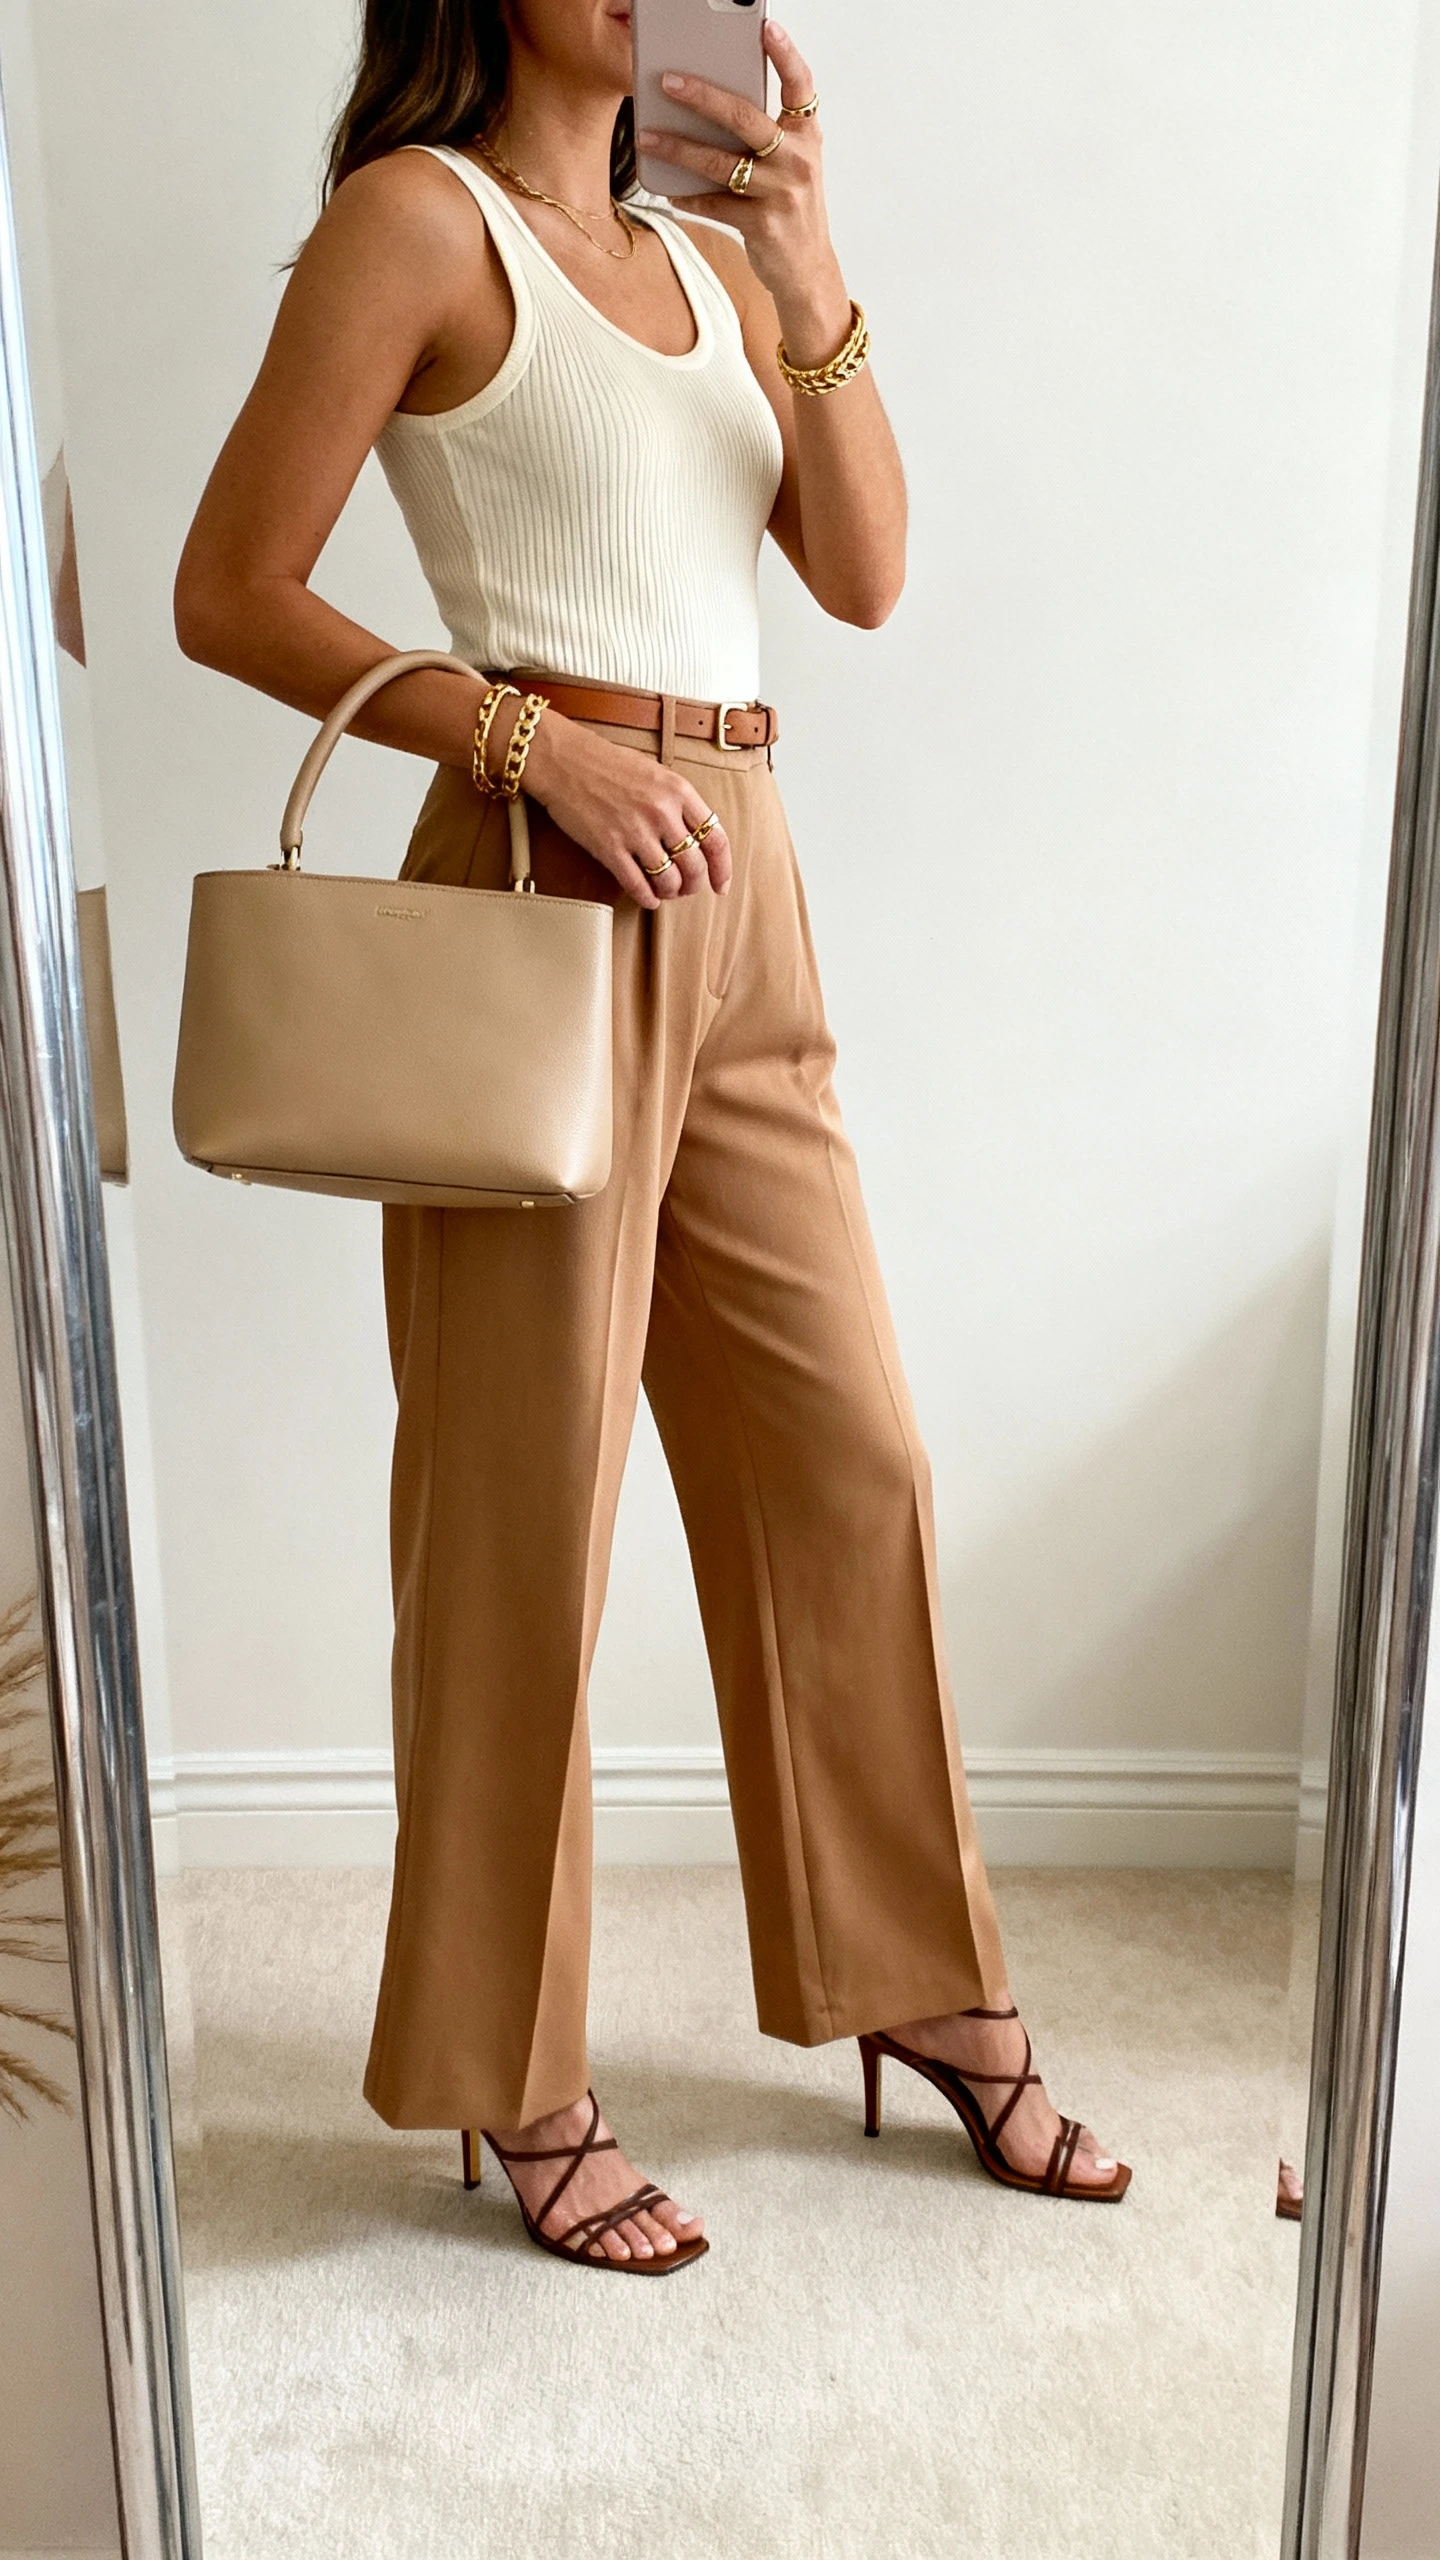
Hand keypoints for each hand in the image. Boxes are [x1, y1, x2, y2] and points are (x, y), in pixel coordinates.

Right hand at [522, 710, 731, 908]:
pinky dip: (646, 898)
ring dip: (670, 892)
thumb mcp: (655, 773)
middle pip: (694, 866)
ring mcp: (636, 831)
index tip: (720, 885)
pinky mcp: (609, 847)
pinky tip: (646, 897)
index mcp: (679, 791)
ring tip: (664, 891)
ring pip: (669, 880)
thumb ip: (678, 802)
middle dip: (694, 885)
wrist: (564, 759)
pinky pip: (637, 885)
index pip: (716, 839)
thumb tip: (695, 836)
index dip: (722, 869)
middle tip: (686, 888)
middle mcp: (662, 812)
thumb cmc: (607, 763)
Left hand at [637, 23, 849, 360]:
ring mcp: (781, 194)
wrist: (808, 270)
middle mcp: (798, 160)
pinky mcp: (762, 225)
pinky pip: (715, 203)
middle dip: (703, 96)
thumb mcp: (792, 165)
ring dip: (679, 148)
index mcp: (808, 136)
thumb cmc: (792, 208)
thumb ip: (767, 134)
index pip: (801, 85)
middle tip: (668, 81)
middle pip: (746, 118)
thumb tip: (710, 103)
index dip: (785, 54)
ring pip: (721, 162)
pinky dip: (689, 196)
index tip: (765, 27)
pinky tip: (670, 191)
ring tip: (647, 136)